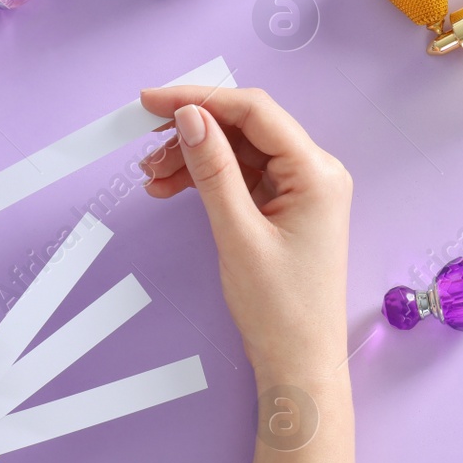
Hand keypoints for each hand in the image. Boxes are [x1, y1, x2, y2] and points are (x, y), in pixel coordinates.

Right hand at [139, 86, 352, 379]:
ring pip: (238, 151)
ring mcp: (301, 190)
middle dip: (192, 131)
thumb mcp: (237, 234)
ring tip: (151, 176)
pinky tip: (170, 186)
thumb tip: (190, 118)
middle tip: (145, 144)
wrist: (299, 363)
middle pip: (245, 127)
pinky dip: (206, 178)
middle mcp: (315, 172)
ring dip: (194, 156)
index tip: (152, 102)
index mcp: (317, 172)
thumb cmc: (280, 309)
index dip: (200, 98)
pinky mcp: (286, 207)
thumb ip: (212, 170)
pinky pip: (242, 176)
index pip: (254, 112)